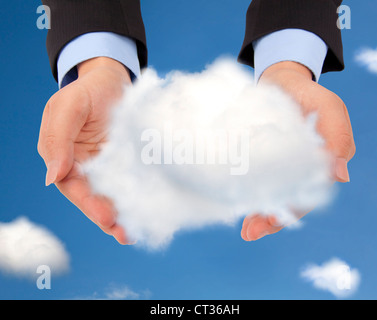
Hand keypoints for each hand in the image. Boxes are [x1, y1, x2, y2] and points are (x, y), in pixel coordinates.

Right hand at [38, 57, 131, 244]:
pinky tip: (146, 213)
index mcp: (63, 155)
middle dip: (107, 218)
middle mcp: (83, 166)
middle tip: (124, 234)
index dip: (88, 203)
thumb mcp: (68, 106)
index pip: (73, 185)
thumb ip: (58, 138)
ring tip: (133, 234)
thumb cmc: (88, 90)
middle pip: (93, 197)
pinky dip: (135, 199)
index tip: (105, 217)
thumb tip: (53, 177)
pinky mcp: (126, 163)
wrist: (112, 79)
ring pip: (111, 195)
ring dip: (122, 216)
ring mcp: (106, 166)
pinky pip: (129, 183)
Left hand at [241, 61, 355, 240]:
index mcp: (320, 165)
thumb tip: (339, 176)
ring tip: (244, 230)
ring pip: (269, 195)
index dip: (293, 211)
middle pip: (287, 201)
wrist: (282, 80)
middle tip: (249, 233)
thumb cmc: (310, 94)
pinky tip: (236, 203)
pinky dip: (247, 192)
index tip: (272, 223)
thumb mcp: (330, 109)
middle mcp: (299, 169)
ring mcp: (278, 165)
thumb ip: (337, 139)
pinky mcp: (259, 157)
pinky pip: (254, 179)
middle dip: (270, 220)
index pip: (308, 195)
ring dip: (257, 213)